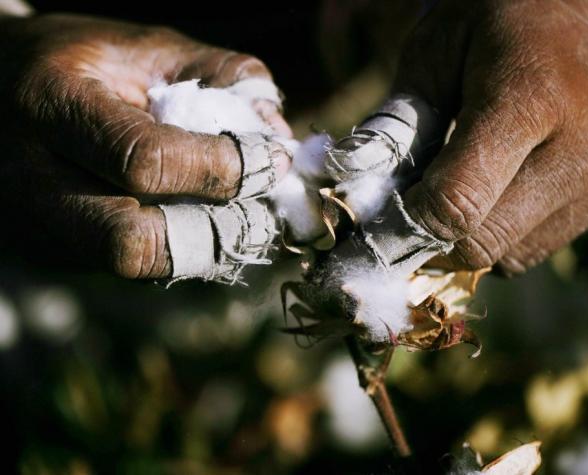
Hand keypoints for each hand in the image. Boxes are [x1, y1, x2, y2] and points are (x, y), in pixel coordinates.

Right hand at [0, 14, 290, 277]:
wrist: (1, 94)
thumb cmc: (82, 63)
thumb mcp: (149, 48)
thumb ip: (221, 78)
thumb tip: (277, 135)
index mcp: (52, 104)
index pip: (145, 161)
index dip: (221, 168)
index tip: (268, 162)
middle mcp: (33, 181)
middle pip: (132, 243)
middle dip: (213, 230)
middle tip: (257, 209)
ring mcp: (39, 228)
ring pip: (136, 268)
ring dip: (203, 248)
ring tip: (235, 215)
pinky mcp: (55, 253)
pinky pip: (131, 268)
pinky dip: (178, 250)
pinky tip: (196, 220)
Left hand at [398, 0, 587, 274]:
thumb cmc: (507, 13)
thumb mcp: (438, 47)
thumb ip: (402, 123)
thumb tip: (370, 195)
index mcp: (533, 98)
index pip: (457, 205)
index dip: (407, 221)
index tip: (383, 212)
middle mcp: (586, 148)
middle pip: (485, 243)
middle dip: (436, 236)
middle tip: (415, 204)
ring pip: (513, 254)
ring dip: (474, 235)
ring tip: (466, 184)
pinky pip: (544, 241)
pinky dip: (510, 228)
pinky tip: (506, 184)